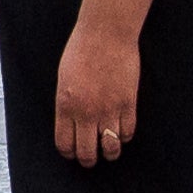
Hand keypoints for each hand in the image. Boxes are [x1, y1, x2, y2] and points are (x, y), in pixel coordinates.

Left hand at [53, 19, 140, 167]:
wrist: (105, 32)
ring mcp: (108, 109)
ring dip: (110, 152)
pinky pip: (128, 132)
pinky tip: (121, 131)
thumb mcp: (64, 78)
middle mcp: (86, 112)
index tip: (73, 152)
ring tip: (109, 149)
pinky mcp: (128, 103)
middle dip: (88, 159)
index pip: (65, 144)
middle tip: (92, 157)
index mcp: (65, 105)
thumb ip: (67, 103)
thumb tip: (72, 124)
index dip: (69, 153)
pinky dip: (125, 136)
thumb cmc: (81, 50)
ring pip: (110, 148)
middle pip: (87, 152)